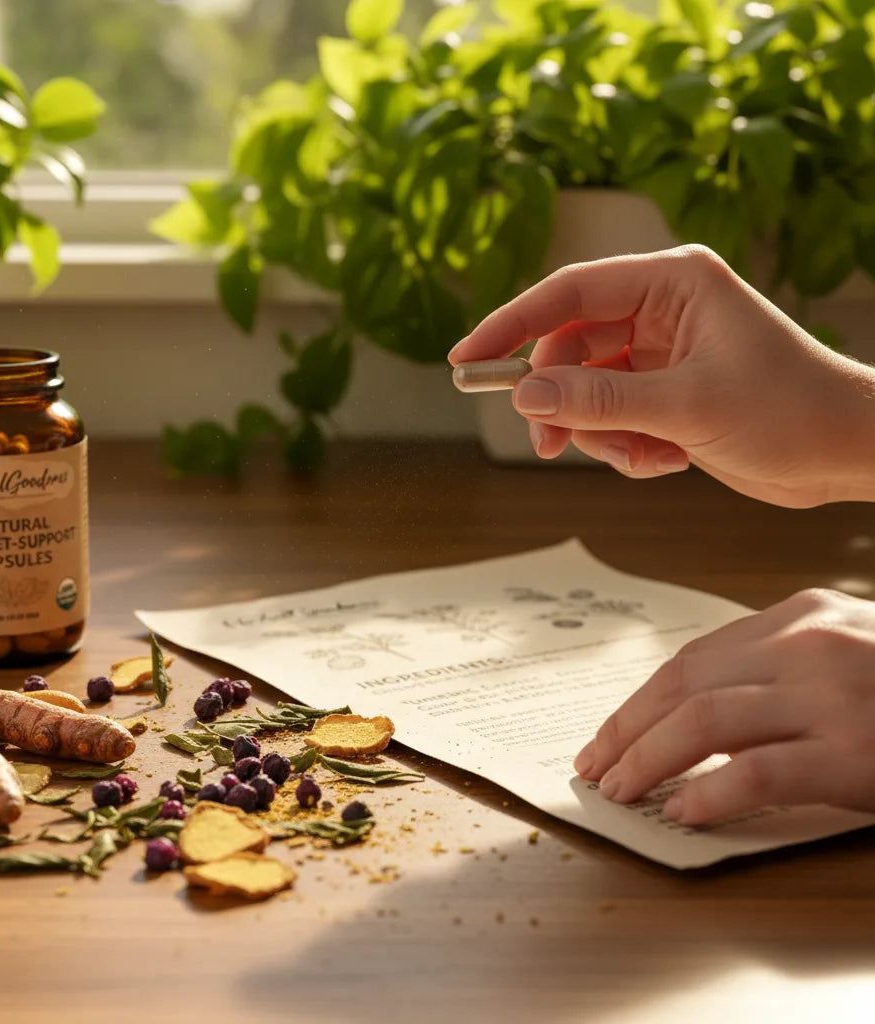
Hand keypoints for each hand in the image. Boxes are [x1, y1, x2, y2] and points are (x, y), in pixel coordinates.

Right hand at [448, 245, 874, 506]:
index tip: (467, 361)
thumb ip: (601, 400)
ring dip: (597, 434)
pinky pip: (611, 418)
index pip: (567, 294)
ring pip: (586, 391)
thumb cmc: (791, 410)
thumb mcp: (687, 405)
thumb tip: (527, 395)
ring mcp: (660, 354)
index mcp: (671, 283)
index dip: (510, 326)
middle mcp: (660, 310)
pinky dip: (623, 448)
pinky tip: (663, 462)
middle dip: (560, 401)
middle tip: (549, 443)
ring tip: (636, 458)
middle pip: (569, 348)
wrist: (846, 453)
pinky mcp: (664, 393)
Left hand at [572, 588, 874, 823]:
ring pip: (706, 721)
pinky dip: (711, 793)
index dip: (639, 701)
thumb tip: (695, 707)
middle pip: (686, 686)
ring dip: (649, 759)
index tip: (608, 734)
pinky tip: (683, 812)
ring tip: (622, 790)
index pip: (692, 659)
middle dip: (629, 731)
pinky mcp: (857, 752)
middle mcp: (810, 644)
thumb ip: (781, 663)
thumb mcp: (847, 650)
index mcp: (801, 614)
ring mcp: (834, 695)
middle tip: (596, 767)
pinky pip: (759, 771)